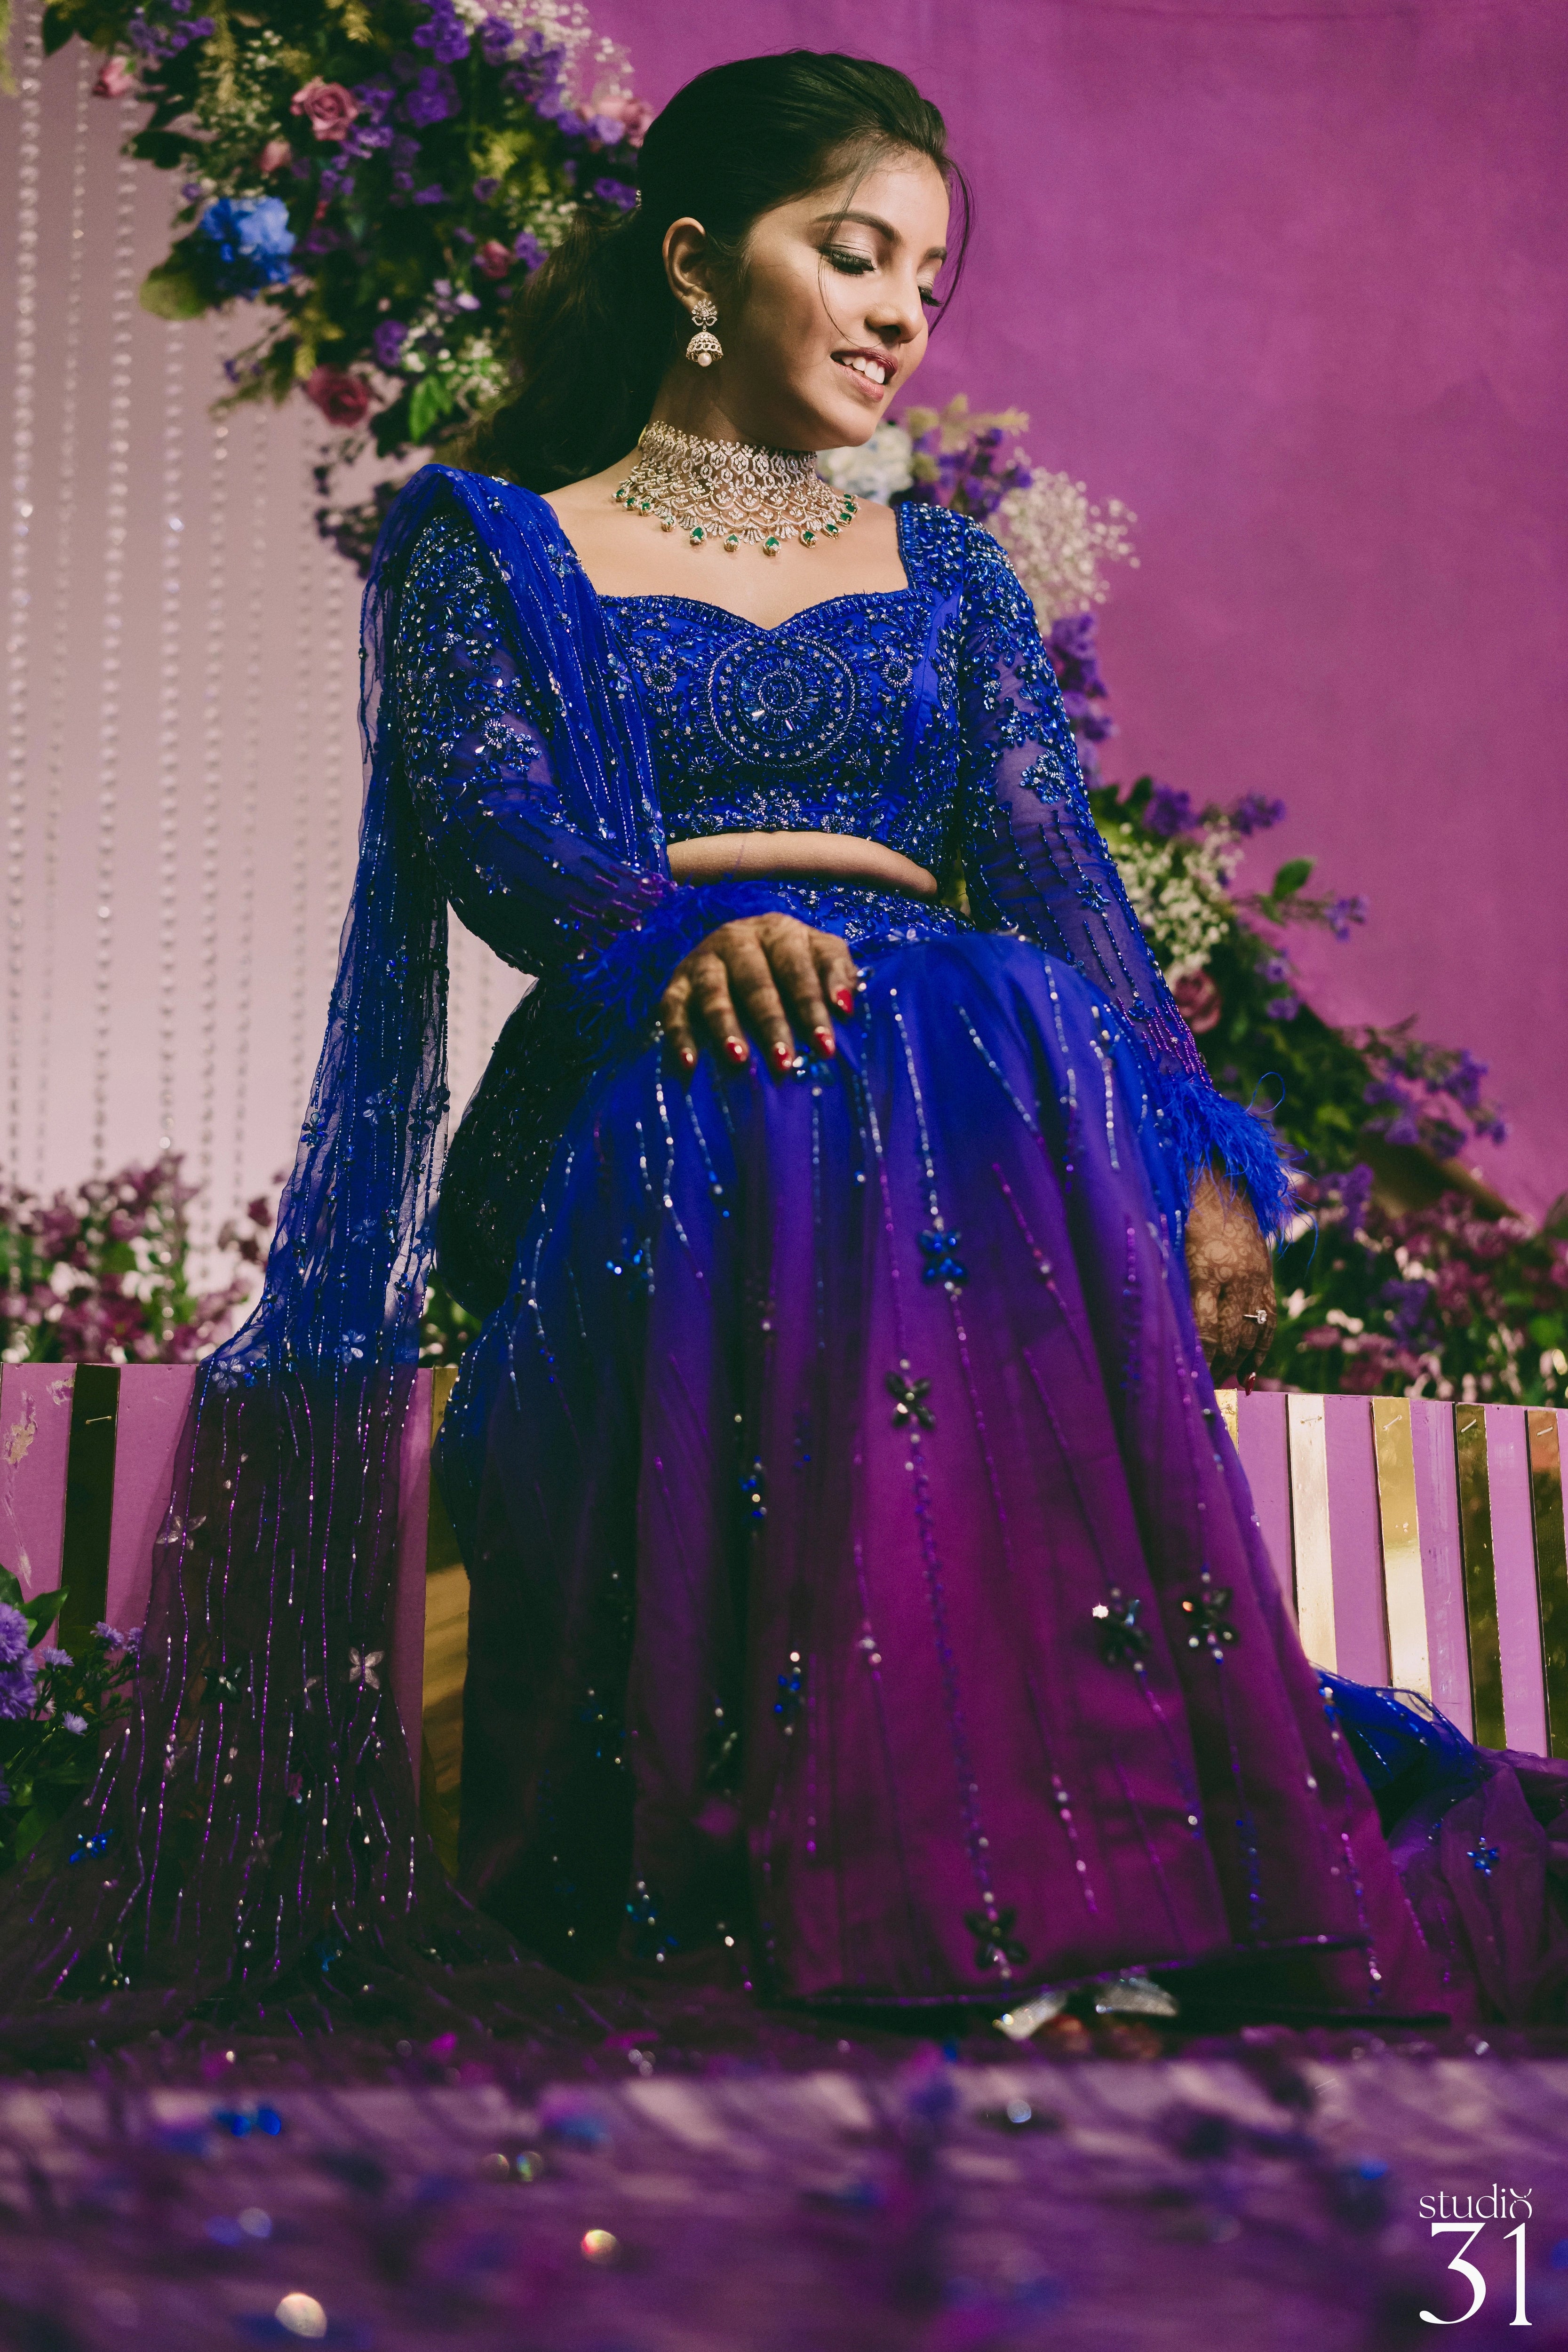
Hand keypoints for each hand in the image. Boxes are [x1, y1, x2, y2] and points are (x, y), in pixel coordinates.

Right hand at [660, 912, 857, 1074]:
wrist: (735, 953)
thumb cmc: (791, 964)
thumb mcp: (820, 957)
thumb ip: (837, 973)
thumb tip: (846, 1005)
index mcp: (779, 931)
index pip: (798, 967)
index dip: (813, 1005)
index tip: (826, 1045)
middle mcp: (737, 938)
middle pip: (755, 981)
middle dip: (771, 1023)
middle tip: (784, 1062)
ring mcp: (703, 959)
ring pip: (713, 992)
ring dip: (726, 1027)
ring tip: (739, 1060)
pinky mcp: (676, 983)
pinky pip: (672, 1008)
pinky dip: (679, 1035)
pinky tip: (690, 1063)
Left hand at [1184, 1171, 1275, 1384]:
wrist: (1221, 1178)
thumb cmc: (1180, 1212)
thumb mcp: (1167, 1245)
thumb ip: (1168, 1285)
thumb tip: (1160, 1330)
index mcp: (1207, 1268)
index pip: (1205, 1329)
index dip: (1198, 1358)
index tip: (1186, 1380)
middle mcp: (1237, 1276)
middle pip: (1231, 1336)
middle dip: (1216, 1365)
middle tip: (1201, 1390)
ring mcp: (1257, 1276)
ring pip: (1253, 1332)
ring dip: (1237, 1361)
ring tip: (1220, 1384)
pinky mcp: (1267, 1275)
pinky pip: (1270, 1320)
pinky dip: (1261, 1348)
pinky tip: (1250, 1369)